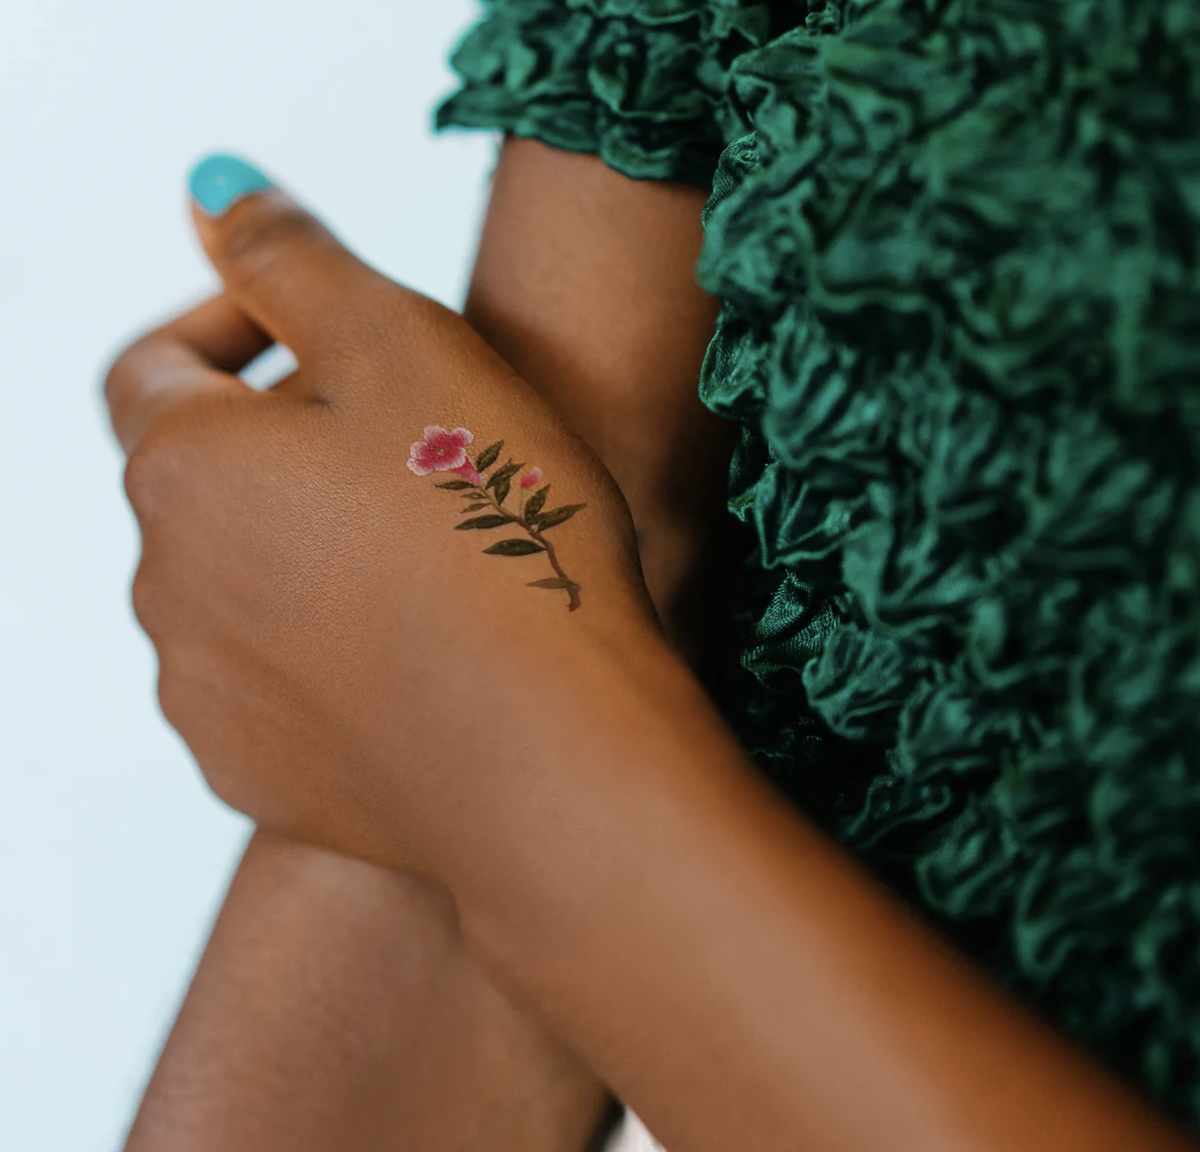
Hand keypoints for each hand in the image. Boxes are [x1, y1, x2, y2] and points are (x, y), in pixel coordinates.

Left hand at [105, 156, 662, 878]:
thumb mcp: (405, 345)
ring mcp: (207, 692)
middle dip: (281, 446)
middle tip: (408, 450)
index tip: (308, 334)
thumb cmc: (498, 538)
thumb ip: (291, 258)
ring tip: (422, 558)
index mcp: (184, 467)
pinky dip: (321, 650)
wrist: (552, 753)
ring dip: (302, 551)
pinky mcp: (259, 772)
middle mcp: (163, 585)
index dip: (229, 329)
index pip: (154, 366)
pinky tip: (412, 650)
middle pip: (201, 483)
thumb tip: (213, 194)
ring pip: (236, 586)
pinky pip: (271, 684)